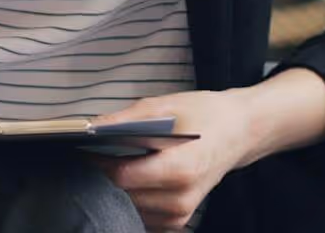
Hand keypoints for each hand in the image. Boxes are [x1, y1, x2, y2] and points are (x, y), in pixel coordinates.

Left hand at [91, 91, 258, 231]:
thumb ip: (127, 119)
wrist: (239, 132)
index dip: (98, 163)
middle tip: (95, 152)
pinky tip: (132, 176)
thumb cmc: (206, 116)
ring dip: (116, 187)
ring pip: (128, 207)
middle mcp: (181, 198)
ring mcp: (180, 213)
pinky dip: (130, 197)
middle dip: (104, 174)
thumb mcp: (167, 106)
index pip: (123, 177)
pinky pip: (140, 214)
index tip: (85, 148)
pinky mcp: (178, 220)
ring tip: (116, 161)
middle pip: (123, 194)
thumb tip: (91, 128)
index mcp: (181, 168)